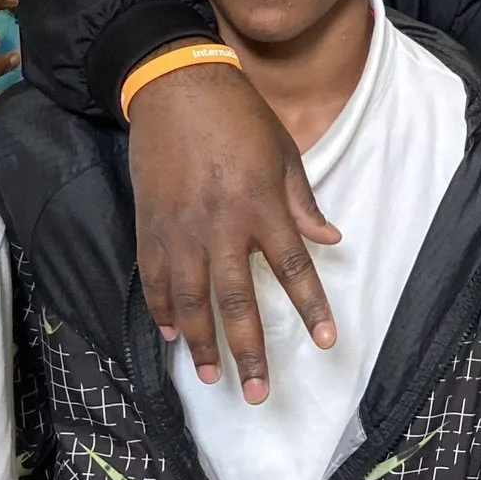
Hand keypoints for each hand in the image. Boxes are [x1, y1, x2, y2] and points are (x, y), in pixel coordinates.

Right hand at [127, 58, 343, 403]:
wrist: (176, 86)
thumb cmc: (239, 116)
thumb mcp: (283, 151)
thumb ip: (302, 201)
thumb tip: (330, 238)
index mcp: (261, 204)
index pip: (292, 266)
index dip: (310, 306)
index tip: (325, 341)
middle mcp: (220, 224)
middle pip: (236, 301)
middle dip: (249, 351)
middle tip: (257, 392)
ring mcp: (180, 228)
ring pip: (190, 300)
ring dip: (202, 343)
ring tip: (213, 377)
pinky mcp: (150, 225)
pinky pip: (155, 279)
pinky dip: (162, 310)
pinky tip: (172, 336)